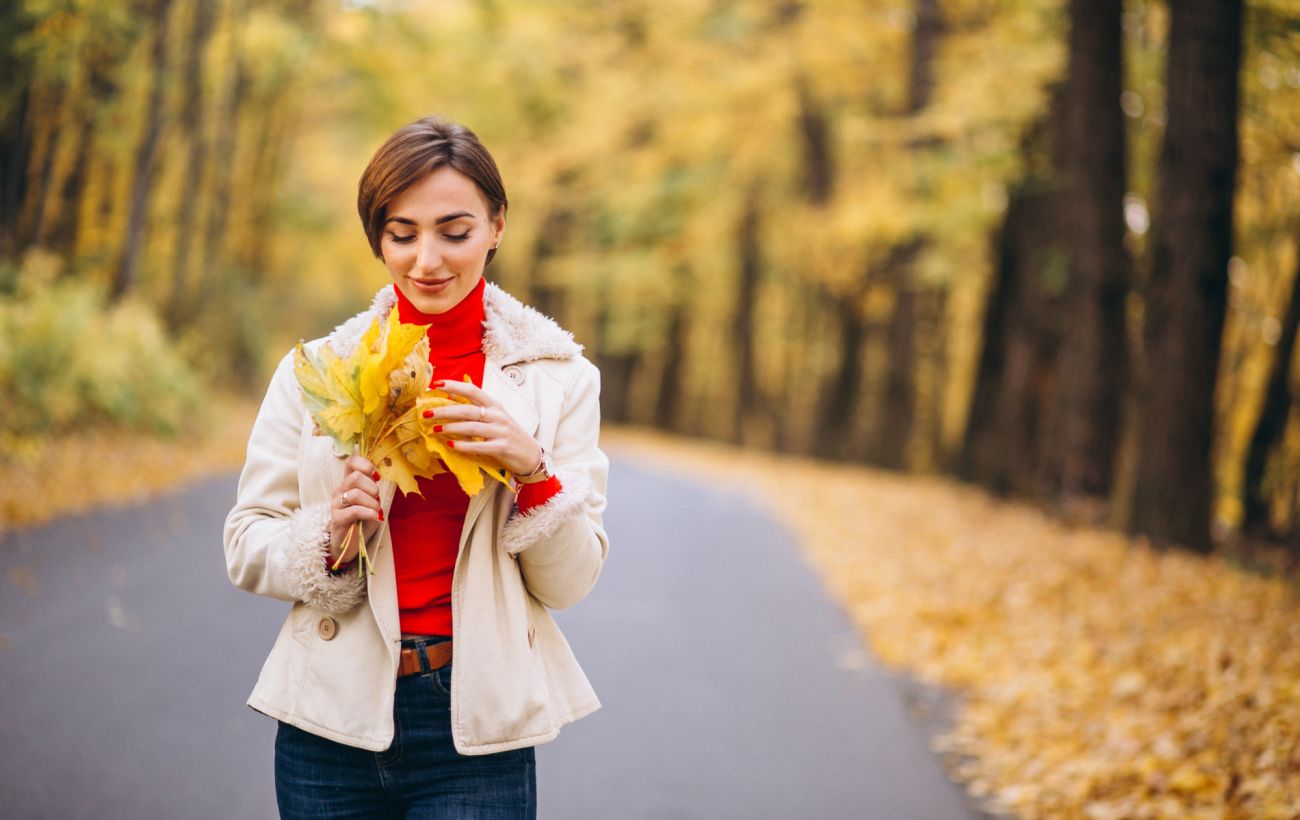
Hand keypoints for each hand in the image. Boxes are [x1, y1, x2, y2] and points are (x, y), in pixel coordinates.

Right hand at [329, 453, 382, 565]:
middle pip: (355, 477)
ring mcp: (336, 504)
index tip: (376, 477)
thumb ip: (372, 489)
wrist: (350, 546)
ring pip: (355, 493)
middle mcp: (340, 491)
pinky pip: (355, 510)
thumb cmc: (362, 522)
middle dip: (372, 488)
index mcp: (348, 483)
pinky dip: (370, 513)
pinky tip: (376, 518)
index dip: (365, 465)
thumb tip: (376, 478)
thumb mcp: (371, 502)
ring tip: (376, 512)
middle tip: (377, 501)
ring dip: (372, 503)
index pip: (351, 462)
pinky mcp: (336, 519)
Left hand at [425, 379, 543, 475]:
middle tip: (427, 413)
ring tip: (434, 430)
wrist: (530, 454)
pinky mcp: (502, 448)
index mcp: (494, 405)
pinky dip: (464, 446)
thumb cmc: (507, 434)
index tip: (436, 384)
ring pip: (472, 427)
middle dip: (445, 411)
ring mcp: (501, 432)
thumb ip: (474, 406)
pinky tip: (451, 445)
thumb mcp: (493, 416)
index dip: (454, 386)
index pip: (473, 390)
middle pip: (468, 410)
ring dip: (451, 428)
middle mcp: (498, 416)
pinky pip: (479, 446)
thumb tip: (449, 395)